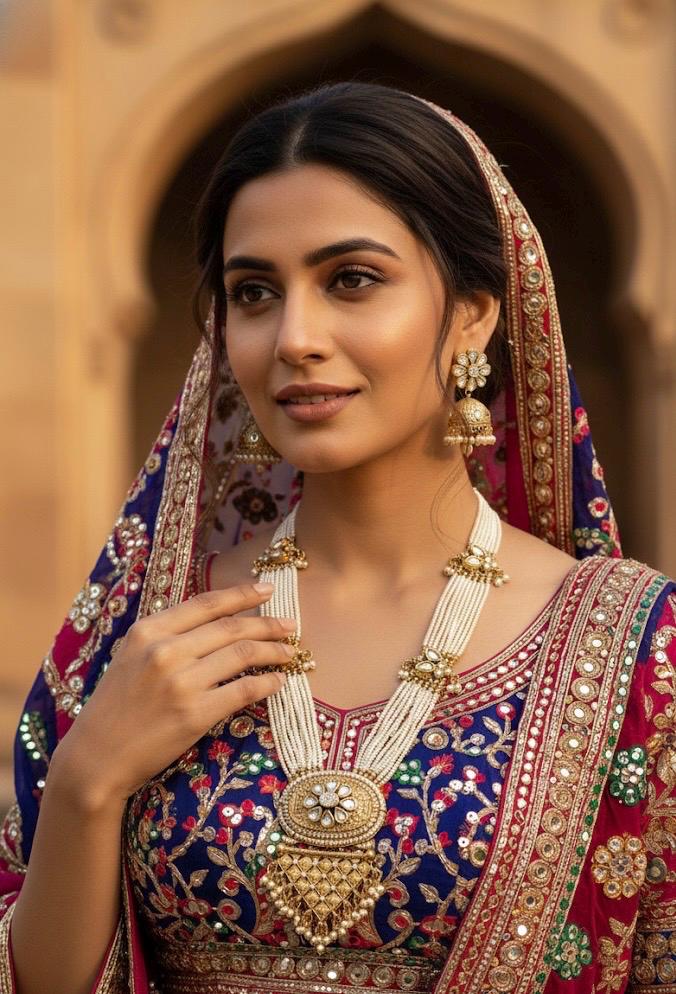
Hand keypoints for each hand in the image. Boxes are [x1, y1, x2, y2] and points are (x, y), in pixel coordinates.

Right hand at [52, 583, 293, 807]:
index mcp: (148, 630)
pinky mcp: (195, 714)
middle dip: (268, 623)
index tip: (268, 589)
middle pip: (231, 627)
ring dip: (273, 651)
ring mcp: (181, 682)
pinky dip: (267, 683)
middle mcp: (165, 650)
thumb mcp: (131, 656)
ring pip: (243, 654)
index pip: (207, 603)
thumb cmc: (115, 706)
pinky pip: (244, 690)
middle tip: (291, 625)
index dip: (242, 593)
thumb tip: (217, 620)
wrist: (96, 757)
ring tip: (289, 653)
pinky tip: (277, 682)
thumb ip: (167, 635)